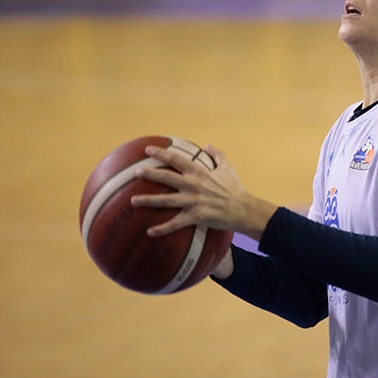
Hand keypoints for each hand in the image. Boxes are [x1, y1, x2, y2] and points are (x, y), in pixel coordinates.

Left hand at [131, 144, 276, 240]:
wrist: (244, 209)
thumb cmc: (235, 189)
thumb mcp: (228, 168)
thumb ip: (217, 155)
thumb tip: (208, 145)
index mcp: (200, 172)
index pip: (177, 159)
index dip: (162, 153)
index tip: (148, 149)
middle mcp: (194, 185)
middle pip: (167, 177)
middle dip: (150, 174)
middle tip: (136, 172)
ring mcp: (194, 201)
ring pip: (167, 200)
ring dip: (149, 200)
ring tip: (133, 201)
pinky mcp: (196, 217)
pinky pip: (176, 223)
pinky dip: (163, 229)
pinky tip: (150, 232)